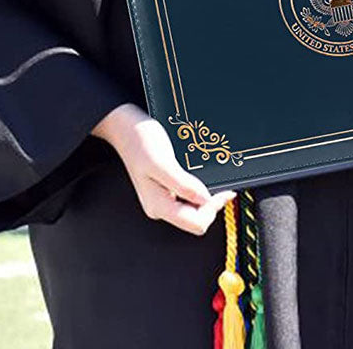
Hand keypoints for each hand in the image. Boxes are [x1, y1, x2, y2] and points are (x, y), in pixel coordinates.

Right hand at [93, 102, 235, 233]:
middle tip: (224, 186)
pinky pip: (188, 198)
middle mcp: (160, 208)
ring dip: (208, 198)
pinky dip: (200, 191)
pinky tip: (204, 178)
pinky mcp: (165, 190)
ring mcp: (162, 200)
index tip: (226, 191)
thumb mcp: (162, 162)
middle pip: (196, 220)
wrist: (126, 129)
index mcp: (159, 206)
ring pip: (194, 210)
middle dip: (212, 205)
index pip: (195, 223)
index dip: (213, 209)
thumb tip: (205, 199)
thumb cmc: (140, 142)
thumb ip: (183, 184)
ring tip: (216, 182)